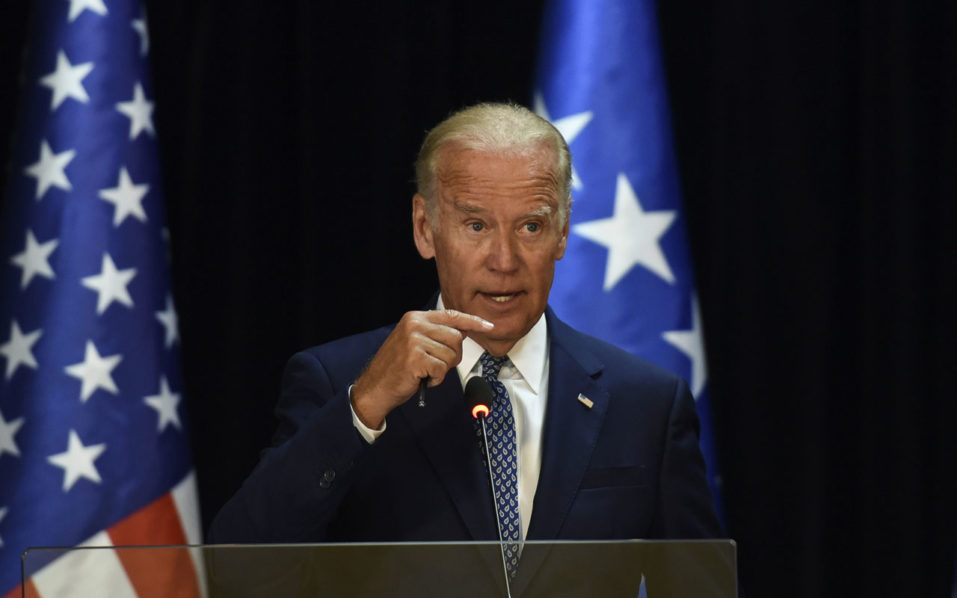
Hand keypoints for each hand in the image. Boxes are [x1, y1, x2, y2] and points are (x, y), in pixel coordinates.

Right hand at [351, 309, 492, 427]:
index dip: (472, 321)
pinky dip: (437, 378)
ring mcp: (414, 341)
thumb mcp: (415, 343)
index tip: (489, 326)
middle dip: (453, 356)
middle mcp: (414, 325)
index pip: (451, 315)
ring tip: (426, 371)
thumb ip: (436, 334)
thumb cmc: (398, 368)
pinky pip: (442, 369)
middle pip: (456, 337)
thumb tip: (464, 331)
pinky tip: (423, 378)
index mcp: (415, 318)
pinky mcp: (415, 358)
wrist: (375, 387)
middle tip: (437, 365)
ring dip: (444, 369)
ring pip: (451, 354)